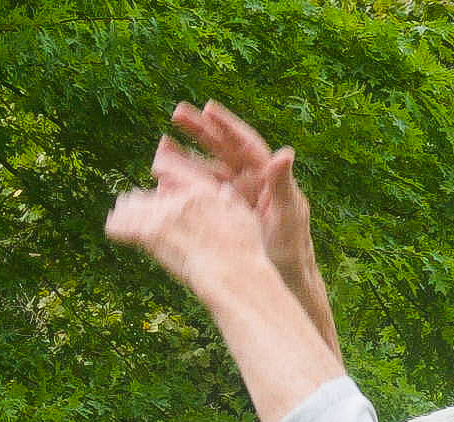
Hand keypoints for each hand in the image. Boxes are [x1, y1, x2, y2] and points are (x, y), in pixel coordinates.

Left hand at [104, 135, 266, 290]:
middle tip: (128, 203)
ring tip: (118, 215)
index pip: (172, 169)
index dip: (160, 168)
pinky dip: (116, 228)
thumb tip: (227, 190)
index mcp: (203, 192)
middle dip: (138, 199)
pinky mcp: (151, 235)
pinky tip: (111, 229)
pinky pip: (122, 227)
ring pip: (132, 207)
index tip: (155, 173)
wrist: (235, 275)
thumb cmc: (245, 253)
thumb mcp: (246, 219)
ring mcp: (164, 216)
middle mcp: (180, 199)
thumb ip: (233, 200)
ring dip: (125, 212)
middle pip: (148, 192)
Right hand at [170, 103, 324, 307]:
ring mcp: (235, 198)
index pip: (245, 144)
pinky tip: (162, 183)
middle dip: (200, 132)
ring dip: (185, 159)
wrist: (285, 281)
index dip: (227, 126)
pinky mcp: (223, 214)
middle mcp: (250, 183)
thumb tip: (286, 152)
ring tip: (161, 148)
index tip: (207, 108)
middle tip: (176, 114)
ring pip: (206, 171)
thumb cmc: (292, 249)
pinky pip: (200, 195)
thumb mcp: (288, 215)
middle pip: (222, 150)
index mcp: (268, 178)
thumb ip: (283, 184)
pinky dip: (183, 188)